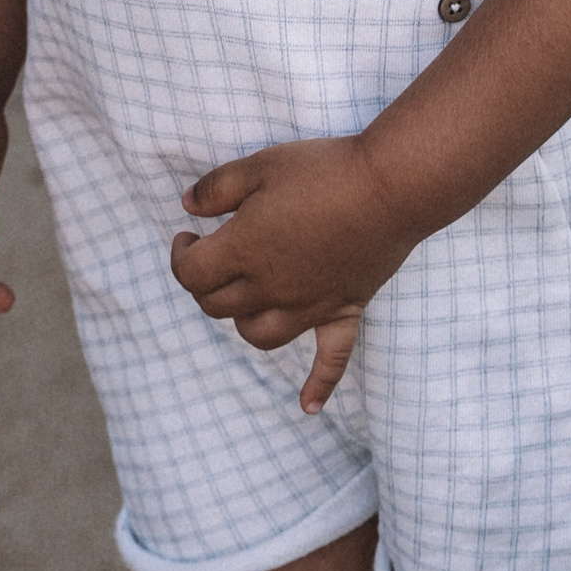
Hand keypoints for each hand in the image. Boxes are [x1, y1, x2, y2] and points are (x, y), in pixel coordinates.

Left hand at [169, 137, 414, 410]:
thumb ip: (217, 187)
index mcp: (244, 251)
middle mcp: (271, 288)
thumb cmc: (323, 170)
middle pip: (217, 306)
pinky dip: (318, 386)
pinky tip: (307, 406)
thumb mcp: (261, 165)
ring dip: (241, 319)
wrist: (391, 186)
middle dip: (204, 283)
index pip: (191, 273)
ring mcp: (308, 306)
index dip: (180, 255)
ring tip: (244, 294)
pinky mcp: (343, 310)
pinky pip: (330, 361)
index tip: (188, 235)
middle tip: (212, 254)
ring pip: (258, 335)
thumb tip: (187, 205)